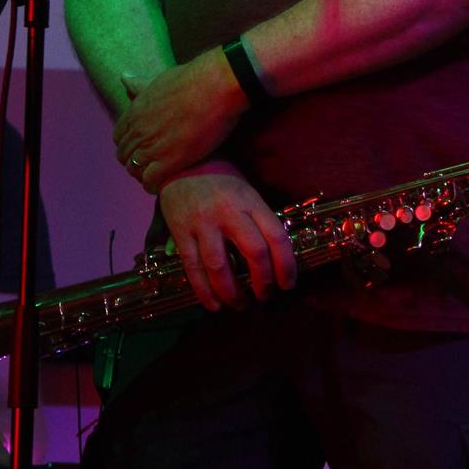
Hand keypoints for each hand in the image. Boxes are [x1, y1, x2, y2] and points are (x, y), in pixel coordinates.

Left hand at [114, 50, 247, 191]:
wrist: (216, 86)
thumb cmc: (195, 79)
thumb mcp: (160, 79)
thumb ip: (141, 85)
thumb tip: (124, 77)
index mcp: (135, 112)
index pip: (119, 137)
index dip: (129, 145)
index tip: (142, 148)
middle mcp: (138, 130)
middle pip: (125, 155)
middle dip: (135, 162)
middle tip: (151, 165)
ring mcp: (152, 146)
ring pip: (135, 170)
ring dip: (143, 174)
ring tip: (158, 176)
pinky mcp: (170, 160)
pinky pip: (150, 181)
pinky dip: (153, 185)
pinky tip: (163, 184)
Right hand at [156, 160, 297, 309]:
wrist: (182, 163)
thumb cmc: (222, 181)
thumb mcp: (248, 193)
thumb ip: (259, 221)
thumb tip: (275, 258)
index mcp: (251, 202)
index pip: (276, 236)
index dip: (286, 265)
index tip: (288, 284)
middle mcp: (229, 212)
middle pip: (253, 252)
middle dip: (263, 281)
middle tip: (265, 296)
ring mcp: (203, 223)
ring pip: (220, 265)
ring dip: (231, 292)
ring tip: (239, 305)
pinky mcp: (180, 232)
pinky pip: (192, 267)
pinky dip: (203, 290)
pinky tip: (213, 304)